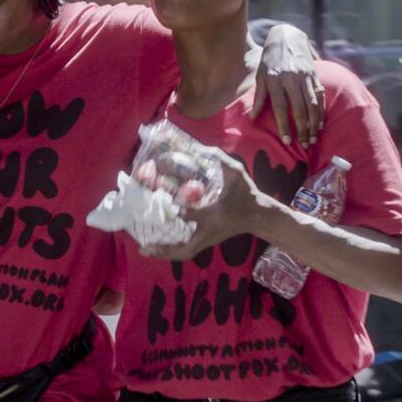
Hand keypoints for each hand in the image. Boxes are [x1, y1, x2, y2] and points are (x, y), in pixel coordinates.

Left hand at [140, 152, 264, 260]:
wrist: (258, 214)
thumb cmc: (246, 194)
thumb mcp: (236, 172)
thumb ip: (220, 159)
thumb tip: (200, 148)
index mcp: (217, 215)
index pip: (196, 216)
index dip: (181, 213)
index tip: (170, 207)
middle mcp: (210, 232)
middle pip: (186, 250)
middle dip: (164, 251)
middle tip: (143, 248)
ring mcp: (209, 239)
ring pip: (185, 253)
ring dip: (165, 253)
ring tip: (145, 249)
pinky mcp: (208, 240)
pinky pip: (188, 249)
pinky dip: (173, 249)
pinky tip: (160, 244)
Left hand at [250, 24, 324, 147]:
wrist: (287, 36)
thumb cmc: (269, 59)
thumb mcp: (260, 75)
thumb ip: (259, 97)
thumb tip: (253, 118)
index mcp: (275, 80)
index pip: (281, 107)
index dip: (284, 125)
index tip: (287, 141)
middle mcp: (291, 78)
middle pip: (300, 108)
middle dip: (303, 128)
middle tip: (305, 144)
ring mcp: (305, 76)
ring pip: (312, 103)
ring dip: (314, 122)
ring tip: (314, 137)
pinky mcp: (314, 74)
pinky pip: (320, 95)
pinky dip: (321, 110)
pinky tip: (320, 122)